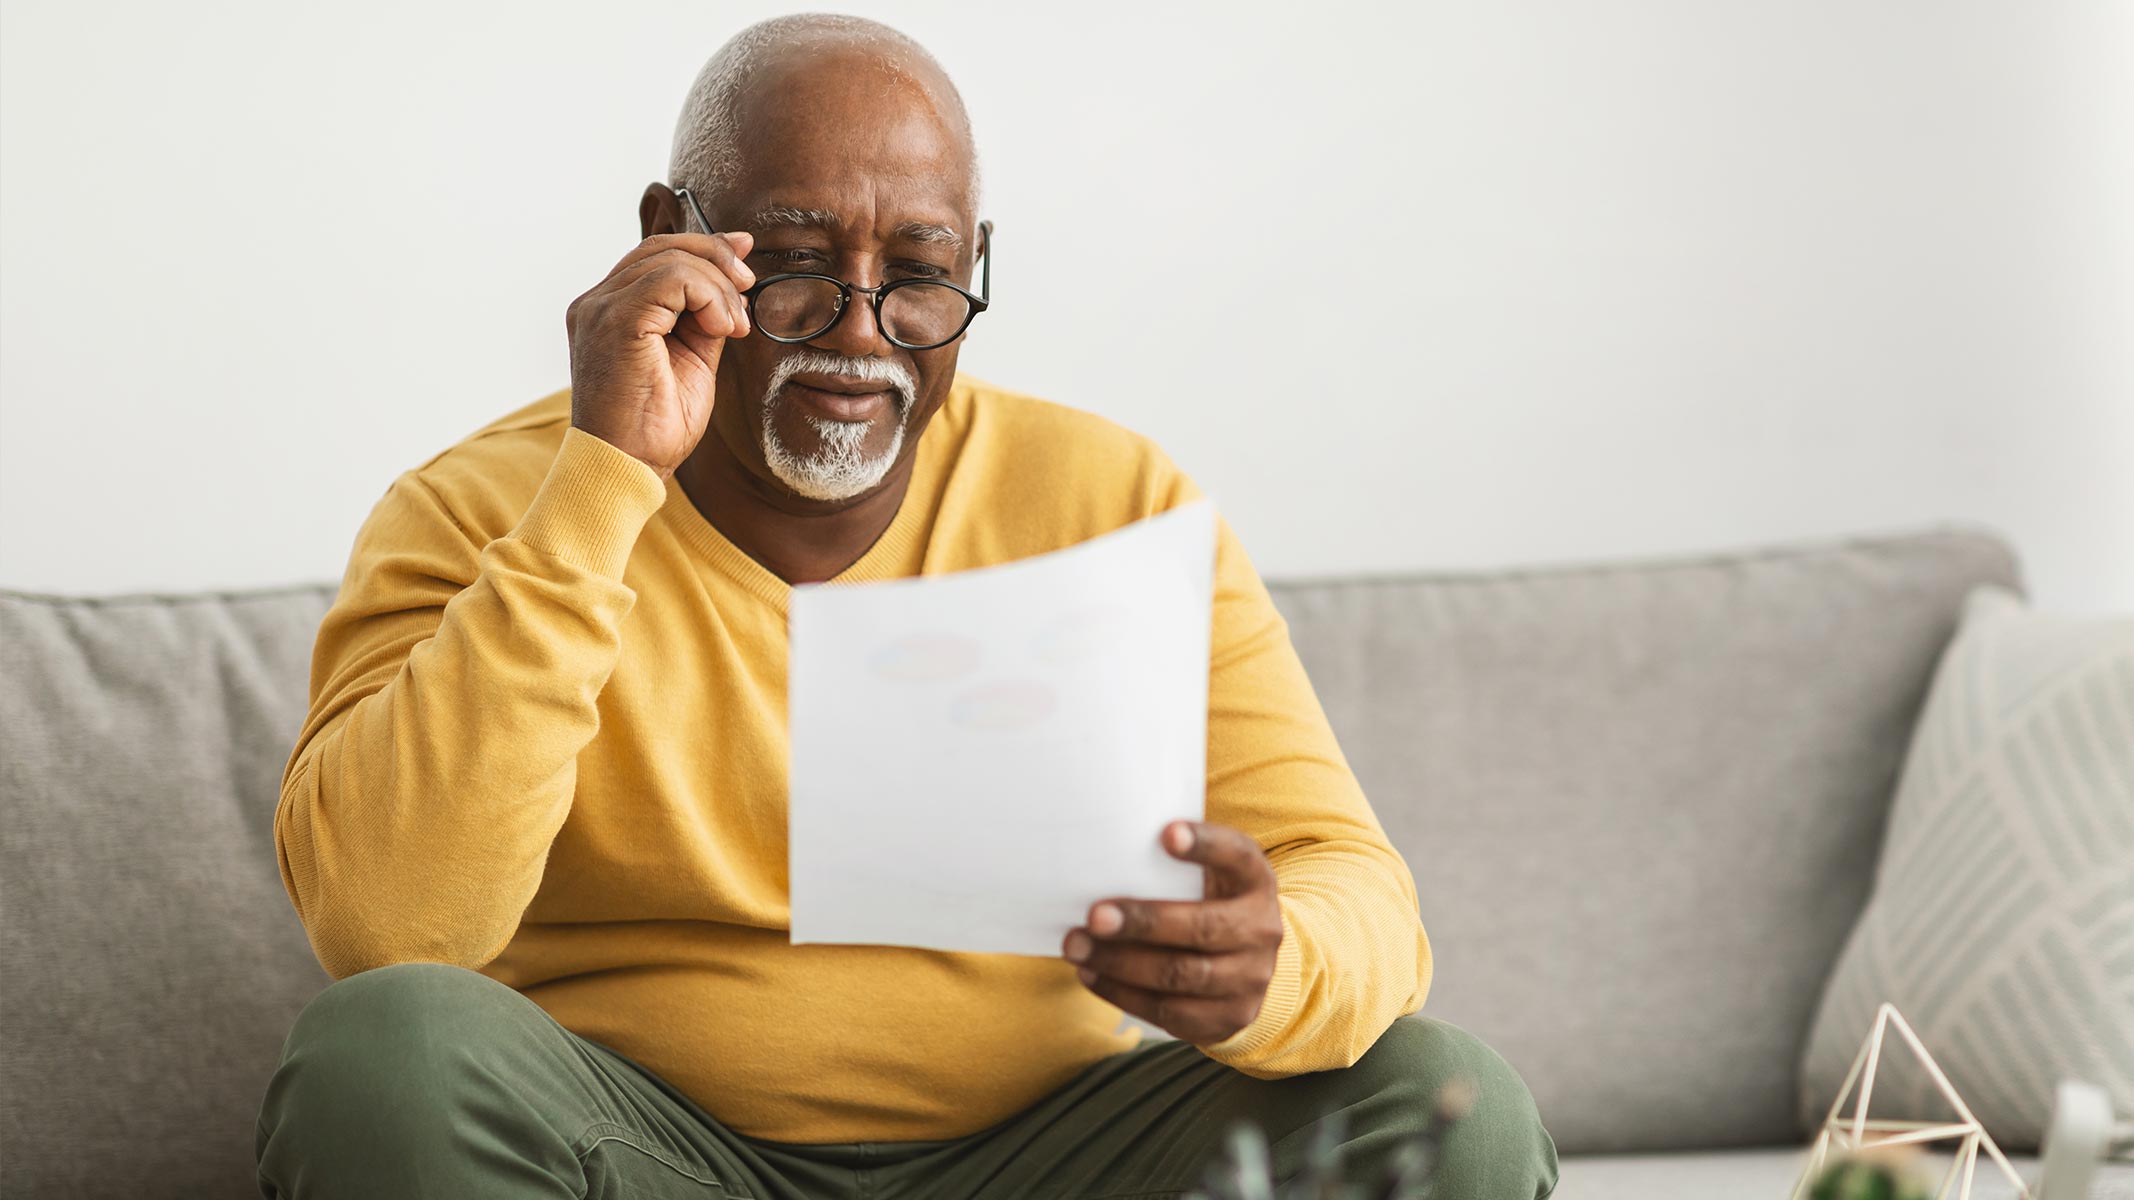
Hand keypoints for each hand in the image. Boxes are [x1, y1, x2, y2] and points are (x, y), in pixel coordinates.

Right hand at [564, 230, 755, 478]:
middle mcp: (597, 303)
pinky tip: (721, 328)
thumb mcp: (693, 360)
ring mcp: (601, 309)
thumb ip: (704, 318)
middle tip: (748, 288)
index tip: (744, 259)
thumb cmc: (654, 429)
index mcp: (610, 311)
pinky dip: (709, 295)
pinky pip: (671, 278)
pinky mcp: (615, 320)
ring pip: (671, 259)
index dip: (704, 247)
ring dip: (718, 287)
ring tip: (733, 327)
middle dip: (717, 257)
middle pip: (662, 246)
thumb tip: (733, 284)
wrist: (627, 468)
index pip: (655, 255)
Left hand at [1062, 820, 1283, 1044]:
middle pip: (1203, 928)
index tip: (1167, 833)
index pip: (1238, 856)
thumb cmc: (1208, 903)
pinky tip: (1090, 974)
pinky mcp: (1228, 1018)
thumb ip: (1171, 865)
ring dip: (1120, 963)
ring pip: (1180, 975)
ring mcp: (1250, 979)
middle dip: (1144, 922)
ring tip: (1076, 947)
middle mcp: (1262, 930)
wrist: (1248, 965)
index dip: (1206, 845)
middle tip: (1095, 916)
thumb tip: (1098, 853)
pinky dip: (1121, 993)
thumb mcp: (1209, 876)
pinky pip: (1168, 1011)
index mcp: (1255, 881)